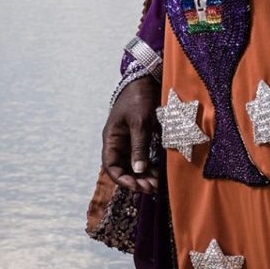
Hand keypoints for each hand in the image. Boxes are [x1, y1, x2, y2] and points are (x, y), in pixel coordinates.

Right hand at [102, 77, 161, 193]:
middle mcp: (118, 143)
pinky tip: (158, 174)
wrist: (148, 79)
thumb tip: (139, 170)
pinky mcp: (142, 139)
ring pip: (133, 166)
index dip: (122, 179)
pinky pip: (143, 158)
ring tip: (156, 185)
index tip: (137, 187)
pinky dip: (149, 168)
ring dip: (143, 177)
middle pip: (123, 169)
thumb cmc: (139, 98)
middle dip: (135, 181)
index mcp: (112, 138)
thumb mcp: (140, 122)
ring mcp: (130, 141)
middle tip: (151, 189)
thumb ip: (139, 146)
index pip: (111, 165)